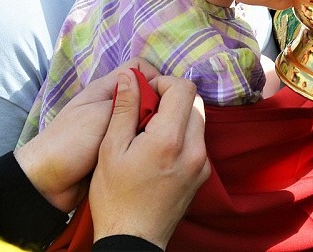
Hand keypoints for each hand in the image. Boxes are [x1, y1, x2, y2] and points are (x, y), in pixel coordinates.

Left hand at [15, 58, 160, 212]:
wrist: (47, 183)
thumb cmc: (70, 143)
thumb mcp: (99, 115)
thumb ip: (128, 101)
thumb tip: (158, 89)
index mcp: (106, 89)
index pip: (140, 68)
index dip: (157, 78)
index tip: (167, 98)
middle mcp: (112, 104)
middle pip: (144, 93)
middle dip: (159, 104)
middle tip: (169, 122)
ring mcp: (113, 126)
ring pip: (143, 117)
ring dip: (153, 126)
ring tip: (163, 138)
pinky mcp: (115, 147)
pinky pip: (137, 138)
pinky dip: (146, 142)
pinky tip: (154, 151)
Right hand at [90, 72, 210, 247]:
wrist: (132, 240)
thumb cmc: (115, 198)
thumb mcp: (110, 149)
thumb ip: (124, 108)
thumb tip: (130, 76)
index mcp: (170, 139)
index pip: (184, 88)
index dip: (163, 83)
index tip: (144, 95)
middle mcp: (194, 149)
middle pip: (194, 102)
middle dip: (170, 99)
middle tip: (145, 114)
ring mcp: (202, 163)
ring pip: (198, 120)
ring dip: (177, 117)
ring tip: (149, 133)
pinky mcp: (203, 175)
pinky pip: (198, 141)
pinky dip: (182, 136)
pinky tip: (159, 151)